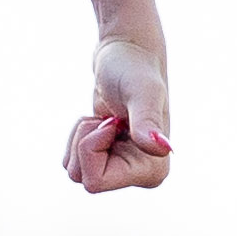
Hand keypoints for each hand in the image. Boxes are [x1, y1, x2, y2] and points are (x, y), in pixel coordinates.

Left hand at [63, 39, 171, 192]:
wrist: (125, 52)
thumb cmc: (134, 67)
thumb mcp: (141, 93)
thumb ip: (148, 122)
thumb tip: (163, 150)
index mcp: (153, 171)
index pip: (94, 183)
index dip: (91, 149)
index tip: (112, 123)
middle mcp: (141, 175)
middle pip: (82, 179)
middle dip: (84, 143)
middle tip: (109, 119)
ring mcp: (124, 168)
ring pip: (75, 172)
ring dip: (81, 137)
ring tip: (106, 118)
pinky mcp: (107, 158)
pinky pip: (73, 161)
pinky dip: (78, 136)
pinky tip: (101, 120)